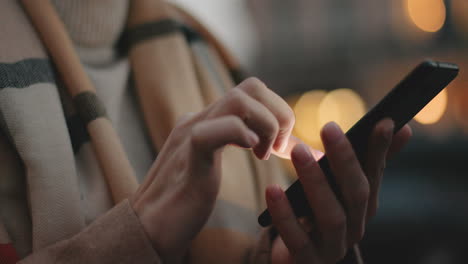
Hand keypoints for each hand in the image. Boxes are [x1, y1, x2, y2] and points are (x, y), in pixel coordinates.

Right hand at [130, 78, 295, 262]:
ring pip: (239, 100)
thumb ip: (244, 148)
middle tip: (276, 149)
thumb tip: (286, 147)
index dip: (277, 114)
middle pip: (252, 87)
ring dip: (266, 126)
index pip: (253, 91)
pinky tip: (250, 154)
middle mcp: (199, 120)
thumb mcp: (218, 166)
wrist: (148, 228)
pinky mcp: (189, 158)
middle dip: (278, 114)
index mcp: (208, 121)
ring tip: (262, 155)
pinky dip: (239, 136)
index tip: (280, 148)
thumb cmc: (185, 202)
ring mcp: (191, 135)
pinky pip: (212, 131)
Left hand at [266, 120, 411, 263]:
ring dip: (316, 181)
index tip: (383, 121)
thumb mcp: (338, 187)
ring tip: (298, 151)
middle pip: (357, 194)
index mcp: (363, 208)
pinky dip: (285, 215)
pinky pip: (297, 239)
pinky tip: (272, 190)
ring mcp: (333, 247)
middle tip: (329, 127)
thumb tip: (395, 124)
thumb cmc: (316, 213)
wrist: (296, 257)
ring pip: (331, 216)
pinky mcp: (307, 261)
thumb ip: (362, 160)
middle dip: (345, 160)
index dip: (380, 150)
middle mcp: (355, 228)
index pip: (375, 175)